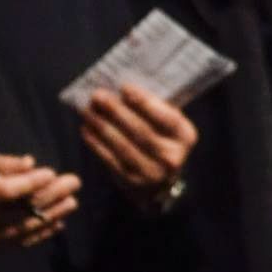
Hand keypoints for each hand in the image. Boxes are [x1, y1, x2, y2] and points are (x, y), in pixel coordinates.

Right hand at [0, 153, 80, 250]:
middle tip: (73, 183)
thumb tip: (31, 164)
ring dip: (50, 216)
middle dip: (49, 196)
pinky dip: (40, 233)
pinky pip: (18, 243)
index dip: (28, 183)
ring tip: (72, 202)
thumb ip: (1, 163)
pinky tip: (58, 222)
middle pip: (17, 211)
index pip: (2, 191)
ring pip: (21, 229)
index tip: (51, 172)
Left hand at [78, 81, 198, 198]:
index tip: (124, 87)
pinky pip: (110, 159)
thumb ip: (154, 108)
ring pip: (123, 145)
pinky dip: (96, 143)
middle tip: (97, 95)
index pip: (167, 117)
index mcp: (184, 136)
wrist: (158, 183)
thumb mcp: (168, 125)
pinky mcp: (131, 181)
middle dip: (117, 111)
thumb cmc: (161, 141)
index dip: (145, 102)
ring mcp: (151, 172)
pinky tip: (86, 129)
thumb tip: (120, 89)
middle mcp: (172, 157)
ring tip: (87, 110)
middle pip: (141, 131)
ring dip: (102, 125)